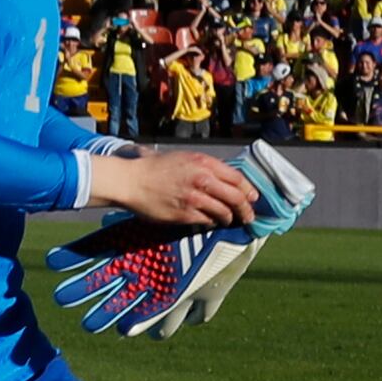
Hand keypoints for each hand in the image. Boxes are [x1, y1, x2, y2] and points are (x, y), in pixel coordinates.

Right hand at [89, 146, 257, 227]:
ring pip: (224, 212)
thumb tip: (226, 181)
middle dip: (246, 209)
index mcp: (204, 163)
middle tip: (248, 216)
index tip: (252, 197)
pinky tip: (208, 220)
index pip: (238, 179)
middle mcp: (203, 180)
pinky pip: (207, 221)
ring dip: (229, 218)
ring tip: (228, 220)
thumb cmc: (153, 168)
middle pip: (236, 198)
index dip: (249, 190)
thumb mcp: (183, 158)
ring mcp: (195, 198)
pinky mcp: (185, 215)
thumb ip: (205, 168)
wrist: (129, 181)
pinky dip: (211, 222)